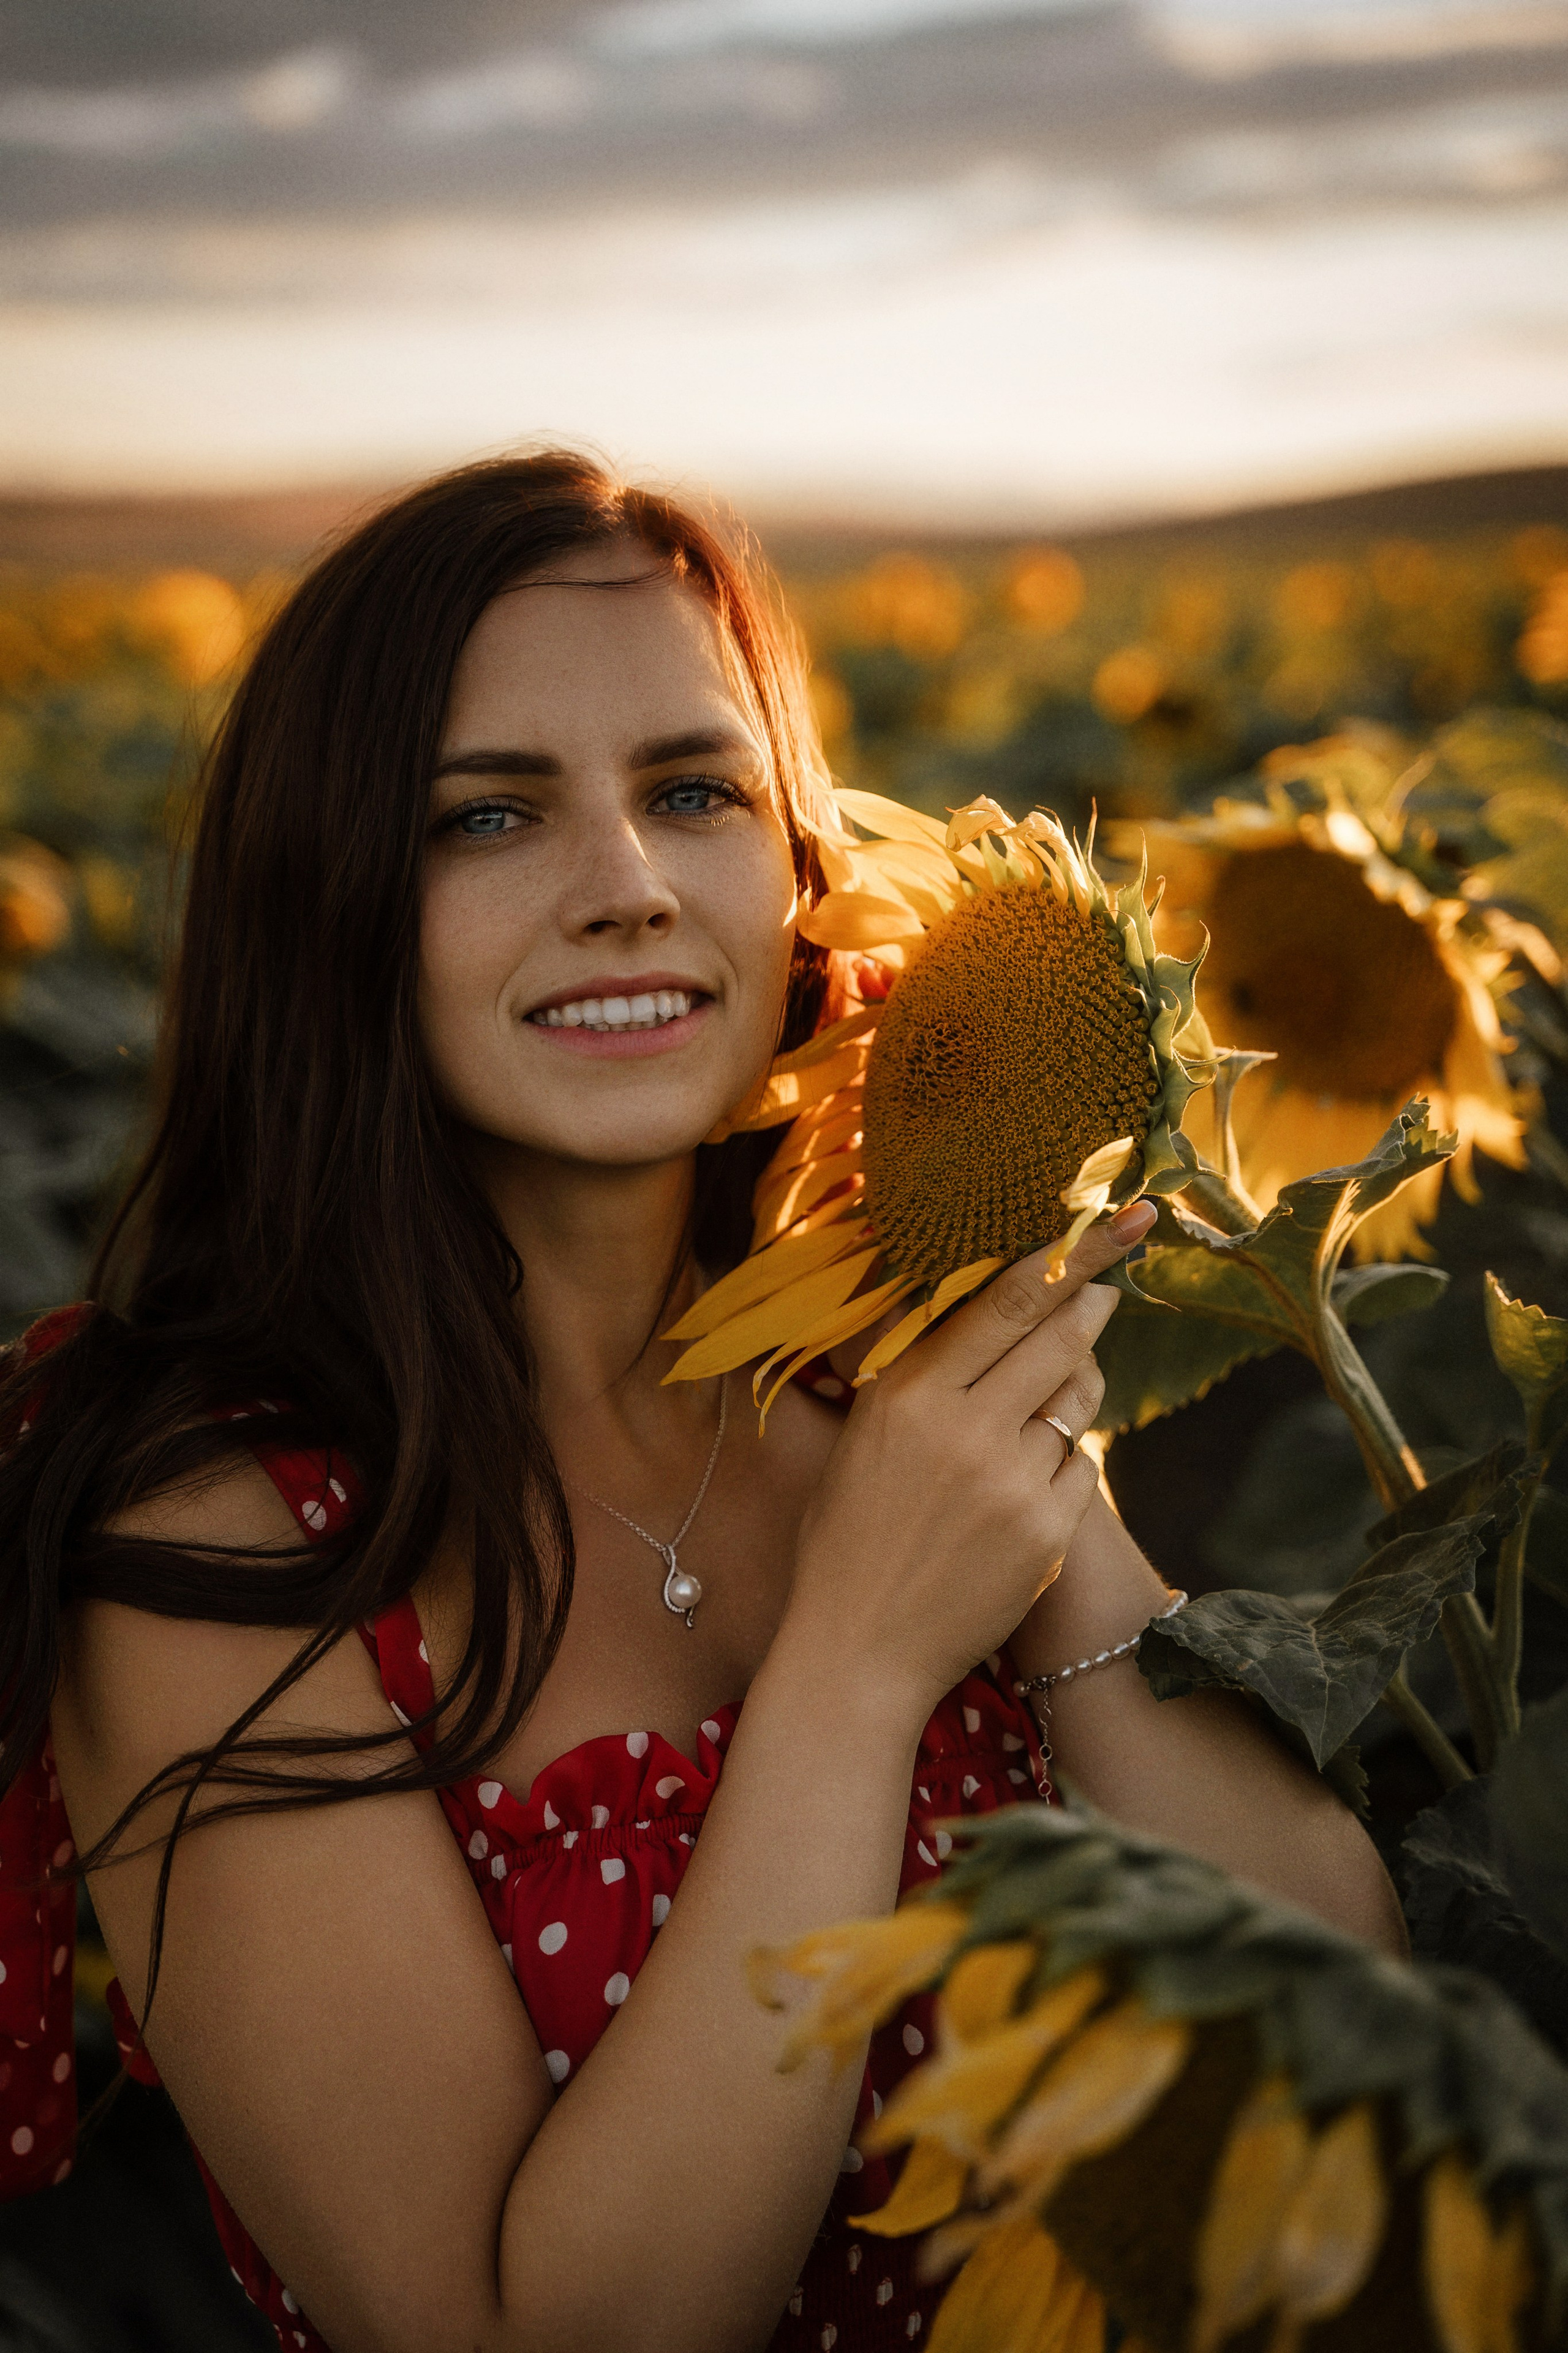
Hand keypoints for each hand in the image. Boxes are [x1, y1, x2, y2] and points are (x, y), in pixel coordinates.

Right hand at [782, 1201, 1155, 1718]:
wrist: (861, 1648)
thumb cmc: (848, 1539)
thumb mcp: (863, 1440)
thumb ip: (918, 1379)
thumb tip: (978, 1318)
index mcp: (907, 1395)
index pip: (1002, 1305)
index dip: (1064, 1260)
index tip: (1105, 1229)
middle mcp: (964, 1428)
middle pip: (1056, 1340)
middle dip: (1091, 1305)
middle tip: (1111, 1283)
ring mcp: (1012, 1481)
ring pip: (1072, 1409)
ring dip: (1064, 1403)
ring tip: (1029, 1423)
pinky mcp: (1047, 1532)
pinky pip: (1078, 1471)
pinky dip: (1059, 1471)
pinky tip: (1021, 1496)